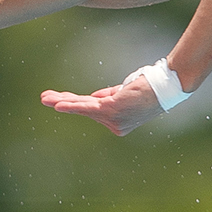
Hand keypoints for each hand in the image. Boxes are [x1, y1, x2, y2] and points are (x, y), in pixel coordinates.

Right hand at [40, 73, 163, 135]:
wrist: (166, 86)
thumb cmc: (150, 87)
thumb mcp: (125, 93)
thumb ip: (109, 96)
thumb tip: (95, 97)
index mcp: (119, 123)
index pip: (93, 110)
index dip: (77, 101)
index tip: (61, 98)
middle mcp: (116, 125)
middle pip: (85, 110)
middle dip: (63, 103)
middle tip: (44, 98)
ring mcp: (113, 119)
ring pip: (83, 107)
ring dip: (62, 102)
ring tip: (45, 98)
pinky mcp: (112, 109)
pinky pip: (87, 107)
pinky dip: (72, 105)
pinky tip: (59, 104)